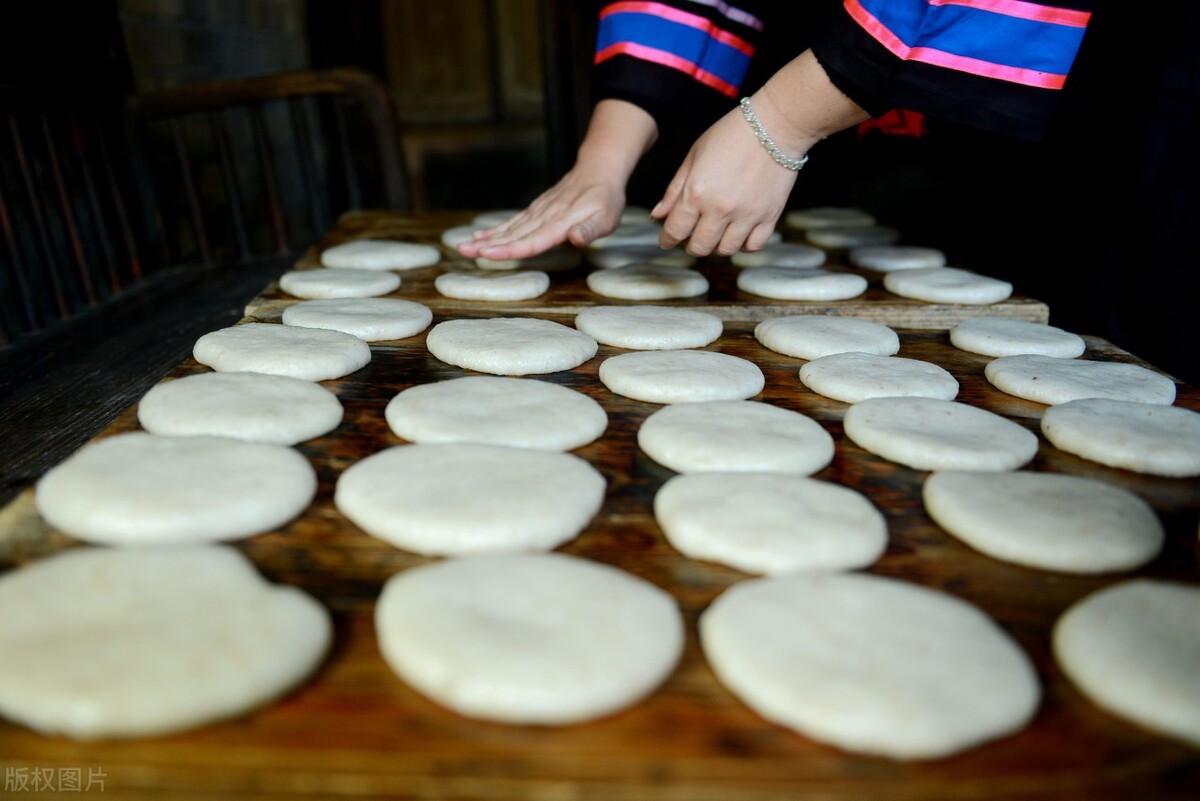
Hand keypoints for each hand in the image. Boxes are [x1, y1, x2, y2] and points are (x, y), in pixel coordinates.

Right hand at [456, 166, 625, 259]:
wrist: (599, 168)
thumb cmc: (606, 198)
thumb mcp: (607, 217)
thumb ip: (591, 230)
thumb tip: (576, 238)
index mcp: (561, 222)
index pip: (532, 240)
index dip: (509, 249)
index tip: (487, 254)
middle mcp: (545, 217)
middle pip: (513, 234)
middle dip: (487, 245)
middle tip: (463, 252)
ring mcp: (539, 212)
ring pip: (509, 227)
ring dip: (486, 238)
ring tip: (463, 247)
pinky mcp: (536, 209)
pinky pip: (513, 221)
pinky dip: (496, 229)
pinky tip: (480, 236)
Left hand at [653, 50, 869, 256]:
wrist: (774, 126)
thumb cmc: (731, 135)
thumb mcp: (694, 156)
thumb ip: (674, 189)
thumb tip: (658, 215)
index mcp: (697, 192)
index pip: (675, 230)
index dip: (668, 239)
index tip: (668, 240)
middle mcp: (720, 208)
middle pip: (700, 247)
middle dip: (692, 245)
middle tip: (694, 236)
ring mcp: (747, 215)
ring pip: (726, 250)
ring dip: (718, 244)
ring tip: (718, 231)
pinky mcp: (769, 216)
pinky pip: (754, 246)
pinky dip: (745, 244)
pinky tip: (740, 232)